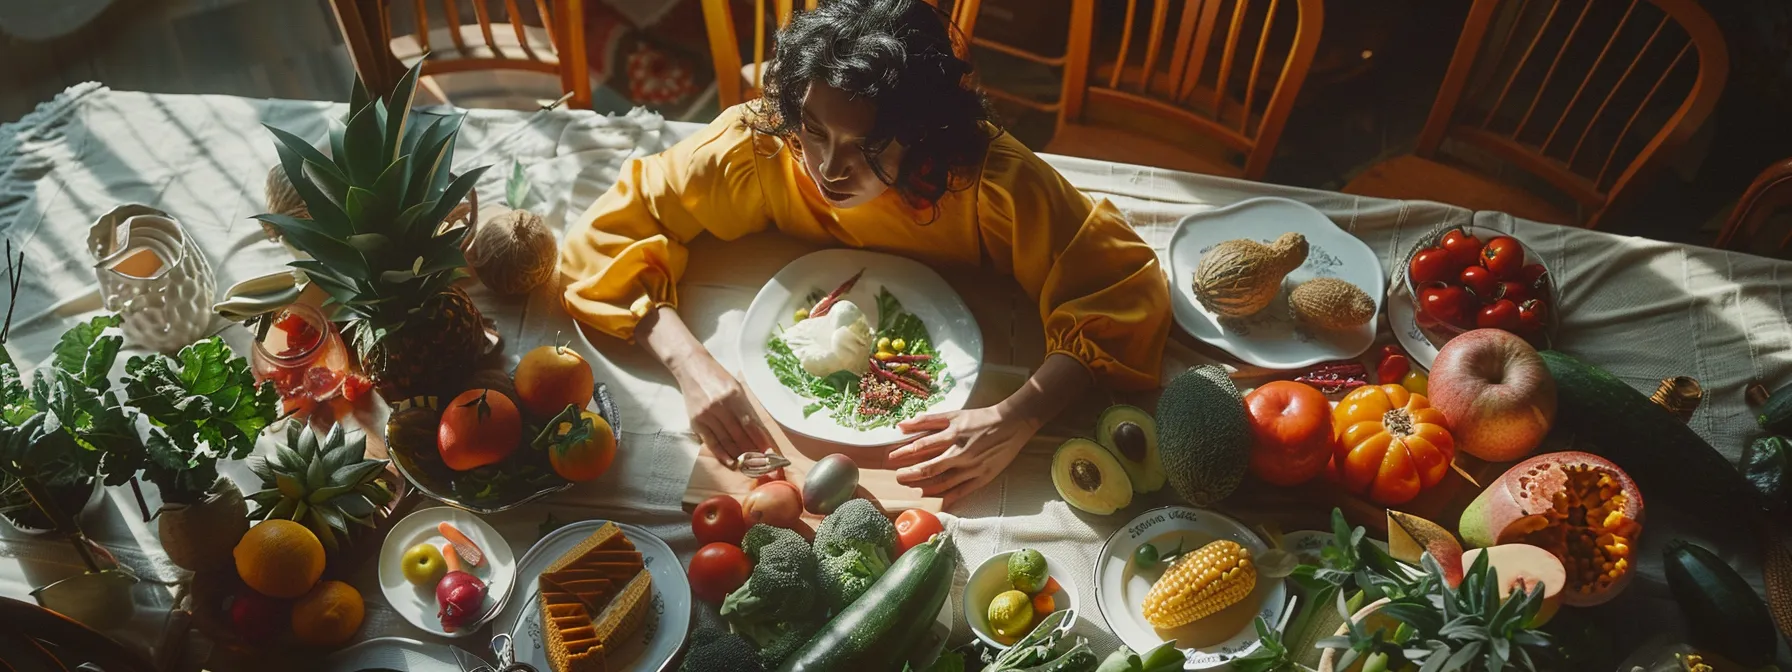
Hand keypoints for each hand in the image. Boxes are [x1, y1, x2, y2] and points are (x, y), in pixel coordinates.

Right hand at [637, 306, 769, 465]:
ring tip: (751, 466)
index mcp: (734, 395)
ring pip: (726, 440)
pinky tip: (732, 463)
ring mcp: (707, 415)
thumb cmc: (718, 377)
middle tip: (764, 464)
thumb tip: (758, 432)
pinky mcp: (696, 422)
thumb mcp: (736, 387)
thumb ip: (746, 408)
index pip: (750, 423)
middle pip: (739, 435)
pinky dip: (722, 454)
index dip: (761, 440)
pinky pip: (711, 442)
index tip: (771, 453)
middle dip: (753, 451)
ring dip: (740, 455)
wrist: (692, 368)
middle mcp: (720, 406)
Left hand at [886, 406, 1039, 504]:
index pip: (921, 447)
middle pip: (929, 469)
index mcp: (952, 435)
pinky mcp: (983, 476)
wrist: (1012, 424)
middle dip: (910, 475)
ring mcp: (972, 467)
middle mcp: (960, 453)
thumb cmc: (980, 418)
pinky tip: (940, 502)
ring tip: (914, 488)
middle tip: (899, 478)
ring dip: (926, 487)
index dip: (904, 454)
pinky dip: (950, 498)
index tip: (892, 458)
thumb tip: (902, 425)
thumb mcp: (954, 414)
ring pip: (944, 483)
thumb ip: (927, 420)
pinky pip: (963, 491)